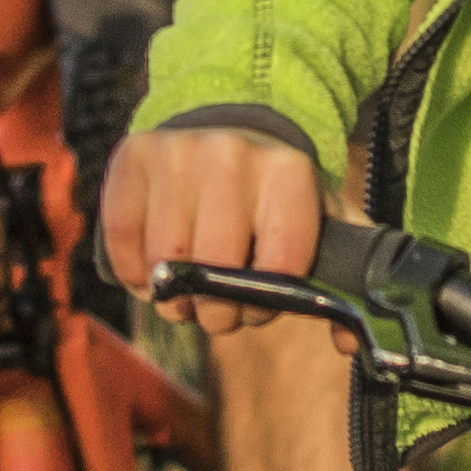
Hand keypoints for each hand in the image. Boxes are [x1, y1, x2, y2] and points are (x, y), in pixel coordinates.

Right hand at [102, 117, 335, 331]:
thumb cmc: (274, 195)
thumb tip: (348, 341)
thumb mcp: (323, 222)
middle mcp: (232, 154)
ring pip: (165, 263)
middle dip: (216, 310)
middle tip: (219, 306)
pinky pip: (122, 241)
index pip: (278, 266)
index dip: (266, 302)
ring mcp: (177, 152)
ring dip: (173, 297)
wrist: (226, 129)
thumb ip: (346, 278)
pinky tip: (152, 271)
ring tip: (187, 289)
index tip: (262, 301)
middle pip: (215, 271)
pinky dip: (134, 274)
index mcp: (288, 171)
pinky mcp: (132, 157)